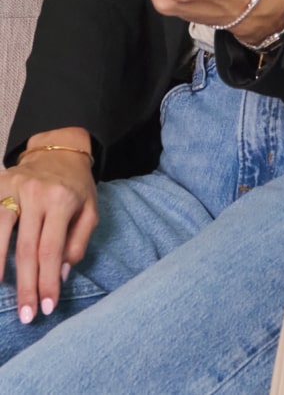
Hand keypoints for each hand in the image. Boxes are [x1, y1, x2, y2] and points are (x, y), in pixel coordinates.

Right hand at [0, 131, 96, 322]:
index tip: (45, 307)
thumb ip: (77, 243)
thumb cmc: (76, 186)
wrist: (59, 149)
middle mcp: (36, 194)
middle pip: (26, 248)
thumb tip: (59, 275)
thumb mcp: (90, 210)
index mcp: (62, 200)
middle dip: (25, 286)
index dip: (47, 281)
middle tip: (25, 316)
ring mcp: (12, 188)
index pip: (52, 250)